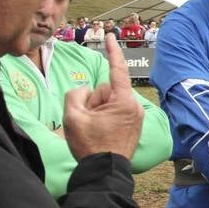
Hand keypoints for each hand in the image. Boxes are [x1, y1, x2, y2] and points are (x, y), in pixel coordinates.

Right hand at [63, 36, 143, 160]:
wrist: (104, 172)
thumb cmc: (90, 145)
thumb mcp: (73, 116)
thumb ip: (75, 94)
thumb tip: (85, 92)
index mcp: (124, 101)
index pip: (117, 69)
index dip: (112, 50)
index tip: (111, 35)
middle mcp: (134, 106)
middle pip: (106, 89)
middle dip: (94, 100)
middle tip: (89, 121)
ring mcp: (135, 116)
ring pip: (108, 101)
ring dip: (98, 110)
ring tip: (95, 129)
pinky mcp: (133, 124)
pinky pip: (114, 112)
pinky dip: (104, 117)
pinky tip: (101, 132)